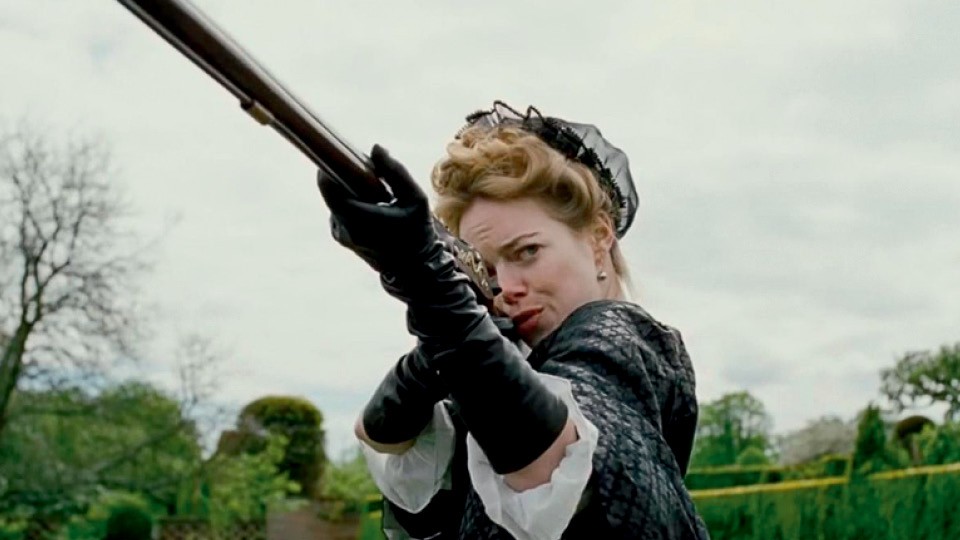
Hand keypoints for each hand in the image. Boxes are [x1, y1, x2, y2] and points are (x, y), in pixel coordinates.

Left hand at [317, 144, 438, 275]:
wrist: (414, 271)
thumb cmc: (417, 234)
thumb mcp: (415, 199)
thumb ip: (396, 172)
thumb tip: (375, 148)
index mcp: (358, 218)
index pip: (328, 184)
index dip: (331, 164)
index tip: (346, 153)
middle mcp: (343, 227)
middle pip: (331, 189)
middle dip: (347, 175)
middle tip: (371, 173)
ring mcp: (339, 234)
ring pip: (336, 199)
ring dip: (351, 190)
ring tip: (379, 195)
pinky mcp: (341, 236)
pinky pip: (341, 210)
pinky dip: (353, 203)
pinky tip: (375, 207)